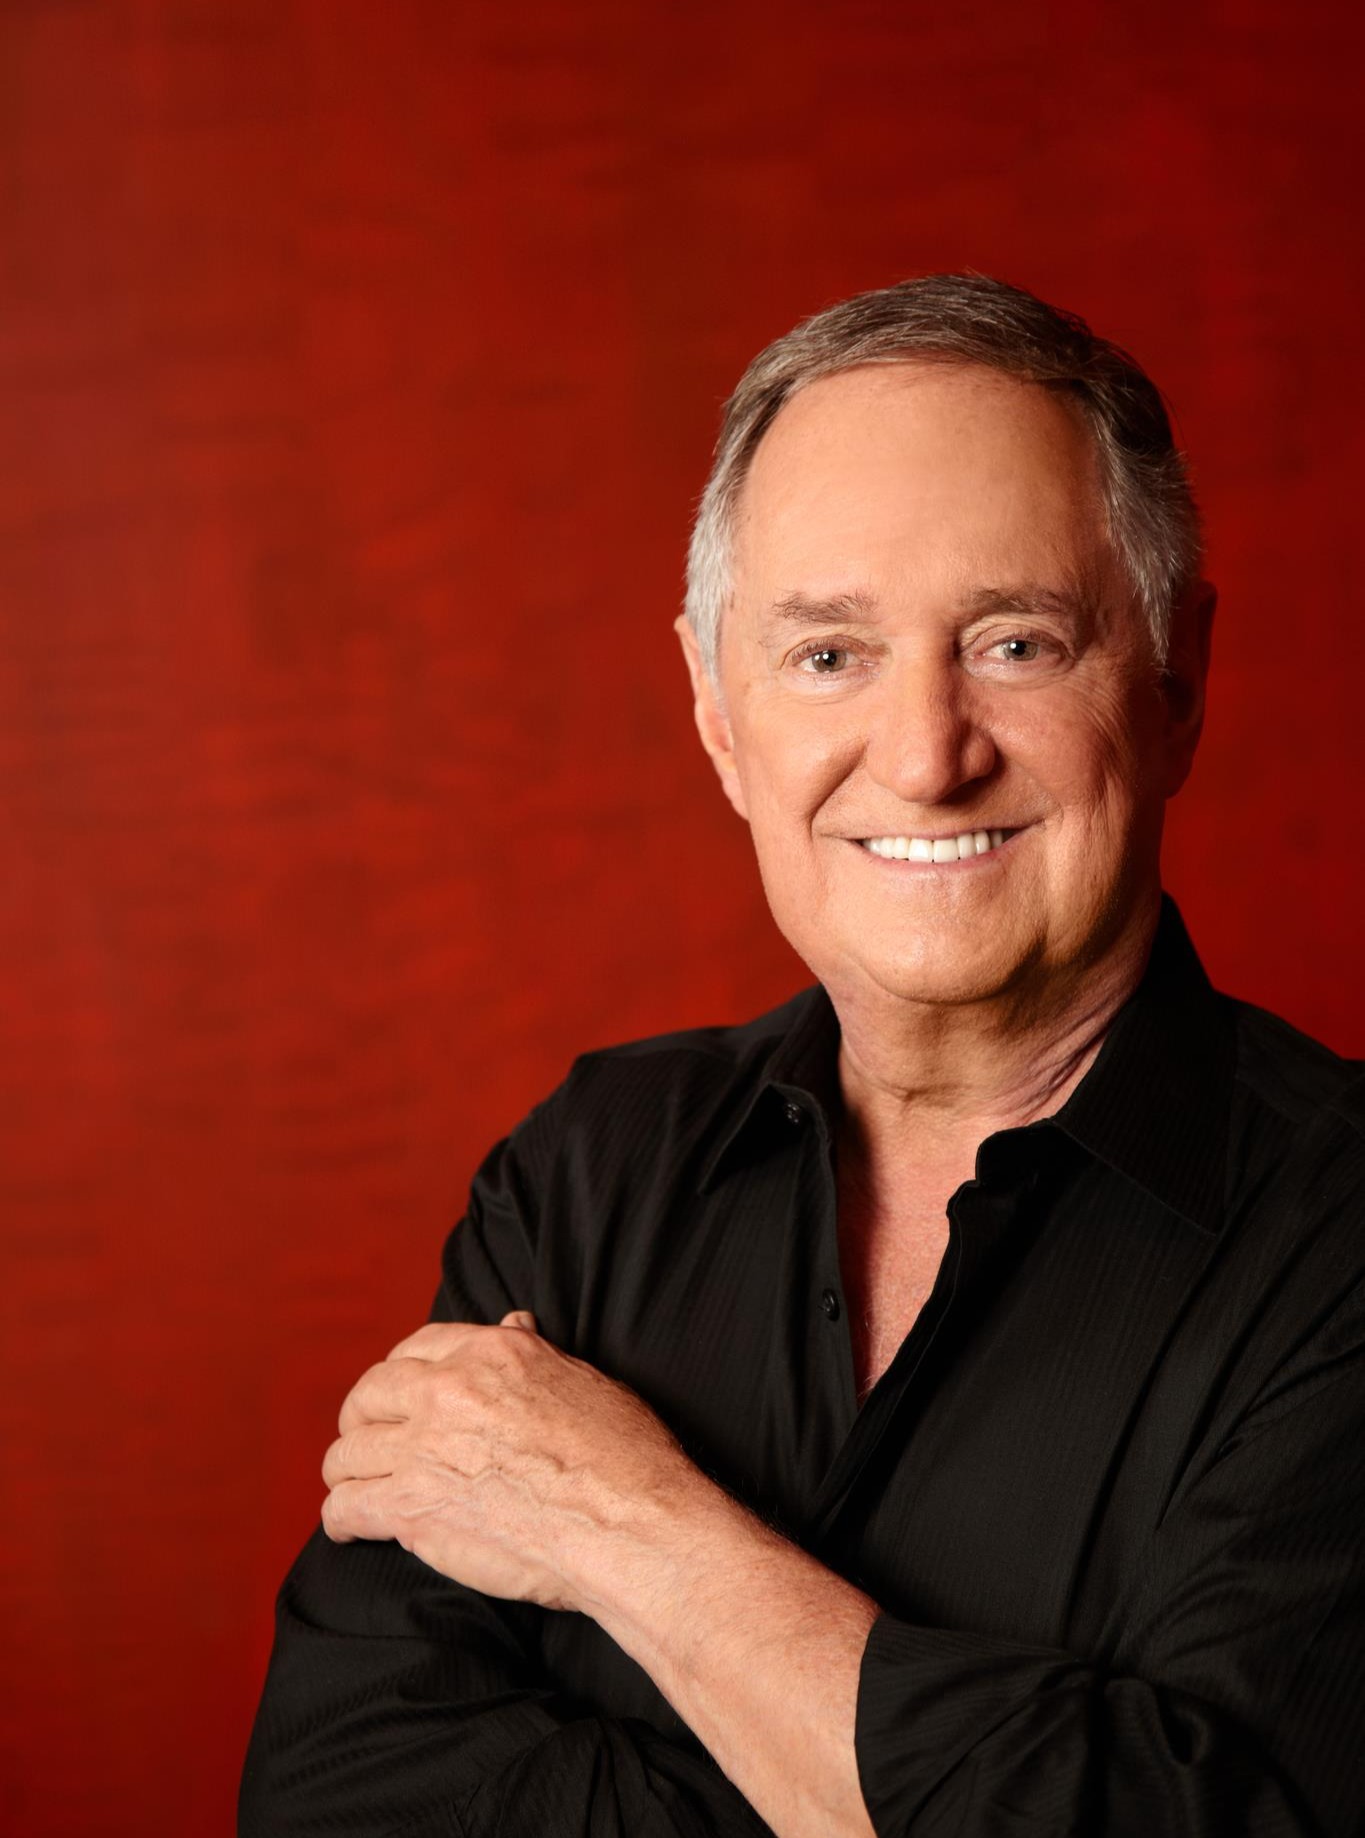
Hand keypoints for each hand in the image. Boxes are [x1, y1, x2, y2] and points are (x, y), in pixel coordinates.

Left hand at [321, 1314, 698, 1611]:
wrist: (629, 1526)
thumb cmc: (624, 1457)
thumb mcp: (583, 1379)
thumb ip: (534, 1353)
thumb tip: (512, 1323)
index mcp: (491, 1354)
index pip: (416, 1347)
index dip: (401, 1373)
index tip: (398, 1396)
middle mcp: (448, 1391)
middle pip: (368, 1394)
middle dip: (362, 1418)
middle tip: (368, 1441)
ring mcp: (424, 1450)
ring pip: (347, 1452)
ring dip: (348, 1471)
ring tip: (356, 1487)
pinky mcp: (412, 1509)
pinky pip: (346, 1507)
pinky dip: (341, 1519)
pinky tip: (350, 1527)